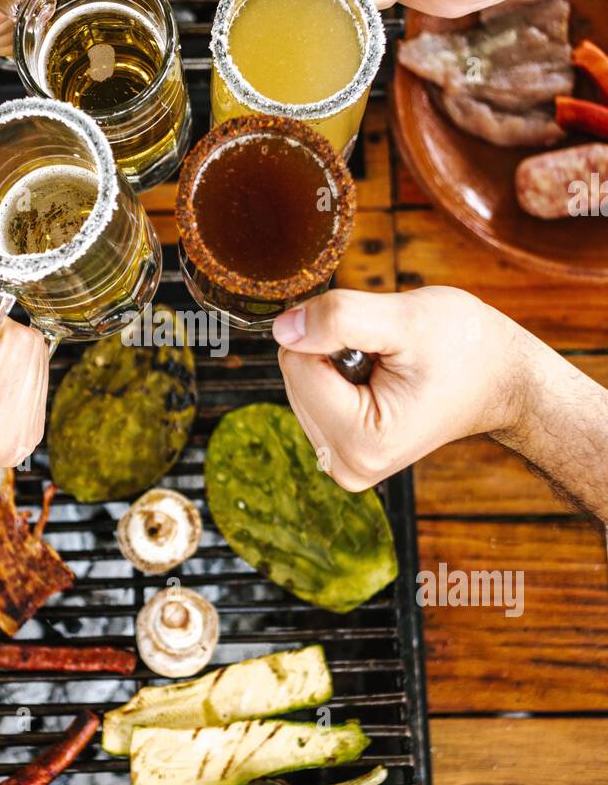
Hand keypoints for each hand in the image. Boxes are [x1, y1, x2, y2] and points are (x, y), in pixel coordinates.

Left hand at [273, 287, 530, 489]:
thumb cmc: (467, 348)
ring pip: (300, 382)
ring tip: (391, 369)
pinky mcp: (342, 454)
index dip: (333, 331)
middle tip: (391, 355)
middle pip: (294, 375)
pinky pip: (311, 394)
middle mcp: (346, 465)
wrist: (501, 379)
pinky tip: (380, 381)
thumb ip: (339, 319)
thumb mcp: (406, 319)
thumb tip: (282, 328)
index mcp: (361, 442)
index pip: (296, 362)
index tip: (381, 339)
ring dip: (339, 362)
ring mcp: (343, 464)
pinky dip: (339, 376)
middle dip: (336, 349)